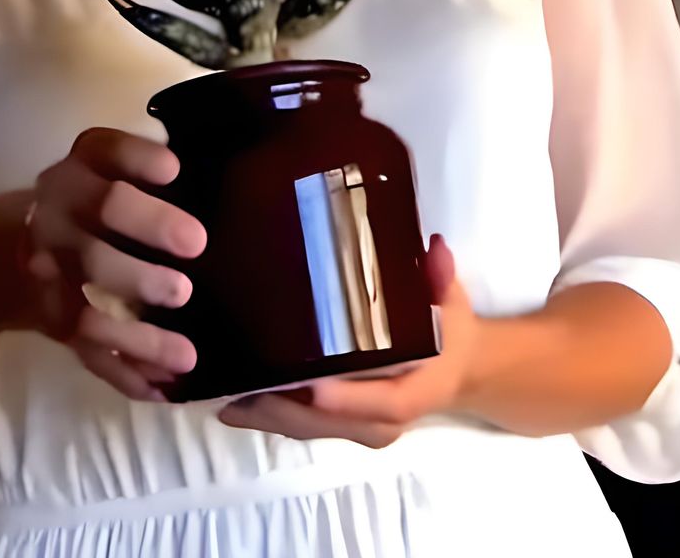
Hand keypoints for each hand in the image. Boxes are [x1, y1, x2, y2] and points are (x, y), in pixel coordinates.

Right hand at [19, 127, 206, 402]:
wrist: (2, 257)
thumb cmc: (88, 208)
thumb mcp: (106, 175)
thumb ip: (150, 173)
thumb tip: (223, 174)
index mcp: (80, 169)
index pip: (105, 150)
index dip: (137, 157)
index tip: (174, 170)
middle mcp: (58, 212)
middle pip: (100, 216)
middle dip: (150, 227)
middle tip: (196, 245)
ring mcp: (49, 270)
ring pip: (88, 302)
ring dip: (138, 331)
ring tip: (187, 353)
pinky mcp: (51, 319)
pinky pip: (87, 350)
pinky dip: (125, 372)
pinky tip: (165, 387)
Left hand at [217, 234, 479, 448]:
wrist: (458, 370)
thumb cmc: (449, 330)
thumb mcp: (451, 300)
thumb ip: (440, 277)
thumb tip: (435, 250)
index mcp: (416, 389)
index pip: (384, 403)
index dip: (347, 398)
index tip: (311, 386)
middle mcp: (385, 420)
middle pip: (330, 422)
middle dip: (284, 408)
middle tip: (238, 385)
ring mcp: (361, 428)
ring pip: (309, 429)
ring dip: (265, 415)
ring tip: (221, 392)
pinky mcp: (342, 426)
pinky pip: (303, 427)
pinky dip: (268, 416)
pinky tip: (231, 400)